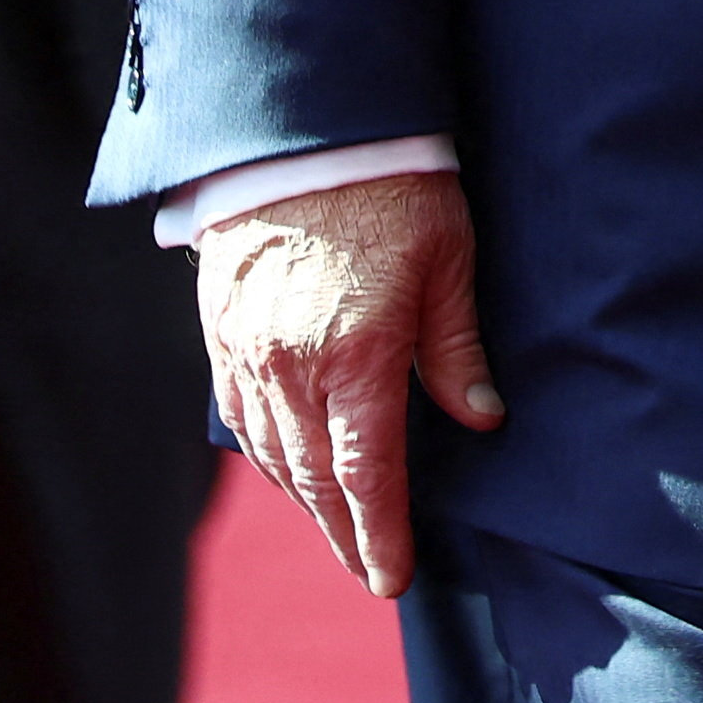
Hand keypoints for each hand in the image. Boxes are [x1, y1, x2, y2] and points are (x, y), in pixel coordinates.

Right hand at [198, 170, 501, 598]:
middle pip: (313, 481)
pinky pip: (239, 415)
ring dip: (303, 500)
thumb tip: (482, 418)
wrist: (301, 125)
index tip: (392, 577)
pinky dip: (265, 453)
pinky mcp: (220, 329)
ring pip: (271, 455)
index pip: (365, 476)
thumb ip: (457, 347)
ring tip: (336, 528)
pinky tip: (286, 467)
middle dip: (343, 533)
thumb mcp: (448, 258)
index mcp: (355, 356)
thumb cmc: (390, 184)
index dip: (380, 535)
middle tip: (368, 570)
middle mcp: (291, 366)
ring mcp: (247, 350)